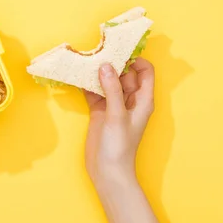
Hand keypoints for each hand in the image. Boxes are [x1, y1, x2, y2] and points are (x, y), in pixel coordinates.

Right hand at [84, 58, 154, 183]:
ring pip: (107, 81)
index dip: (135, 59)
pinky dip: (87, 85)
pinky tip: (78, 76)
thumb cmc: (119, 147)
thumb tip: (105, 65)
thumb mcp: (117, 115)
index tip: (119, 50)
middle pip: (124, 74)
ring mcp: (113, 105)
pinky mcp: (99, 111)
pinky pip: (94, 92)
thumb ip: (112, 90)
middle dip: (113, 62)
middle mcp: (129, 100)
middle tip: (97, 51)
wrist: (107, 172)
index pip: (144, 72)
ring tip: (85, 60)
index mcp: (142, 100)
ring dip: (98, 72)